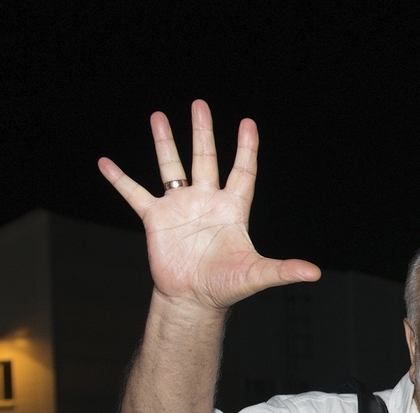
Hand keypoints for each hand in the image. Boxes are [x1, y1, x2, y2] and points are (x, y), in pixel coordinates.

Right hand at [97, 100, 319, 309]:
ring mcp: (180, 208)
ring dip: (164, 142)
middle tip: (199, 104)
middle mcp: (206, 202)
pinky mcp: (155, 220)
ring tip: (158, 116)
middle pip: (205, 158)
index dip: (246, 148)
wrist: (194, 301)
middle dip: (203, 131)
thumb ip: (283, 269)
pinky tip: (105, 163)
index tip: (248, 123)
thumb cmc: (226, 287)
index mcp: (232, 209)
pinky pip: (134, 193)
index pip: (243, 172)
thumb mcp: (256, 274)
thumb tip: (314, 273)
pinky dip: (120, 179)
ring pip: (171, 167)